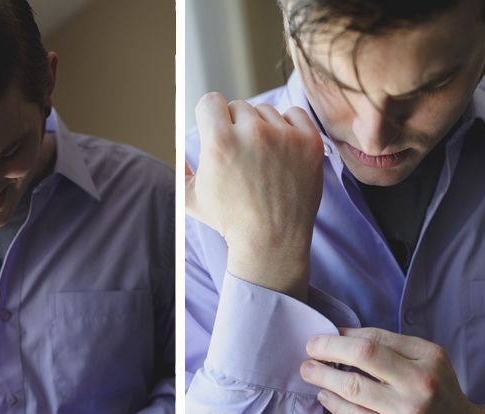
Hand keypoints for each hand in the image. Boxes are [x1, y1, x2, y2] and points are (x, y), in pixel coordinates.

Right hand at [185, 92, 323, 300]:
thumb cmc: (231, 221)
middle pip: (239, 107)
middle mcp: (253, 134)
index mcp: (219, 142)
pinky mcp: (309, 143)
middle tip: (243, 157)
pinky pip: (295, 114)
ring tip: (263, 161)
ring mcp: (285, 137)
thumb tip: (175, 147)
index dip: (212, 118)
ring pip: (266, 112)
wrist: (273, 242)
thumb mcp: (191, 198)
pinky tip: (283, 151)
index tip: (218, 133)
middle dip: (236, 127)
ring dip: (263, 128)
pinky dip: (289, 128)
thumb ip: (177, 169)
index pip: (211, 101)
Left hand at [300, 328, 484, 413]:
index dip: (346, 335)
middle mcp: (420, 383)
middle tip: (309, 348)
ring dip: (323, 376)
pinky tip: (324, 394)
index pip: (378, 338)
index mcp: (429, 358)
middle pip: (364, 355)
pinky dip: (333, 403)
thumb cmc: (439, 395)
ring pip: (352, 388)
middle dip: (329, 348)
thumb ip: (394, 349)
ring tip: (308, 370)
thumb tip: (345, 337)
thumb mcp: (430, 363)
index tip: (326, 335)